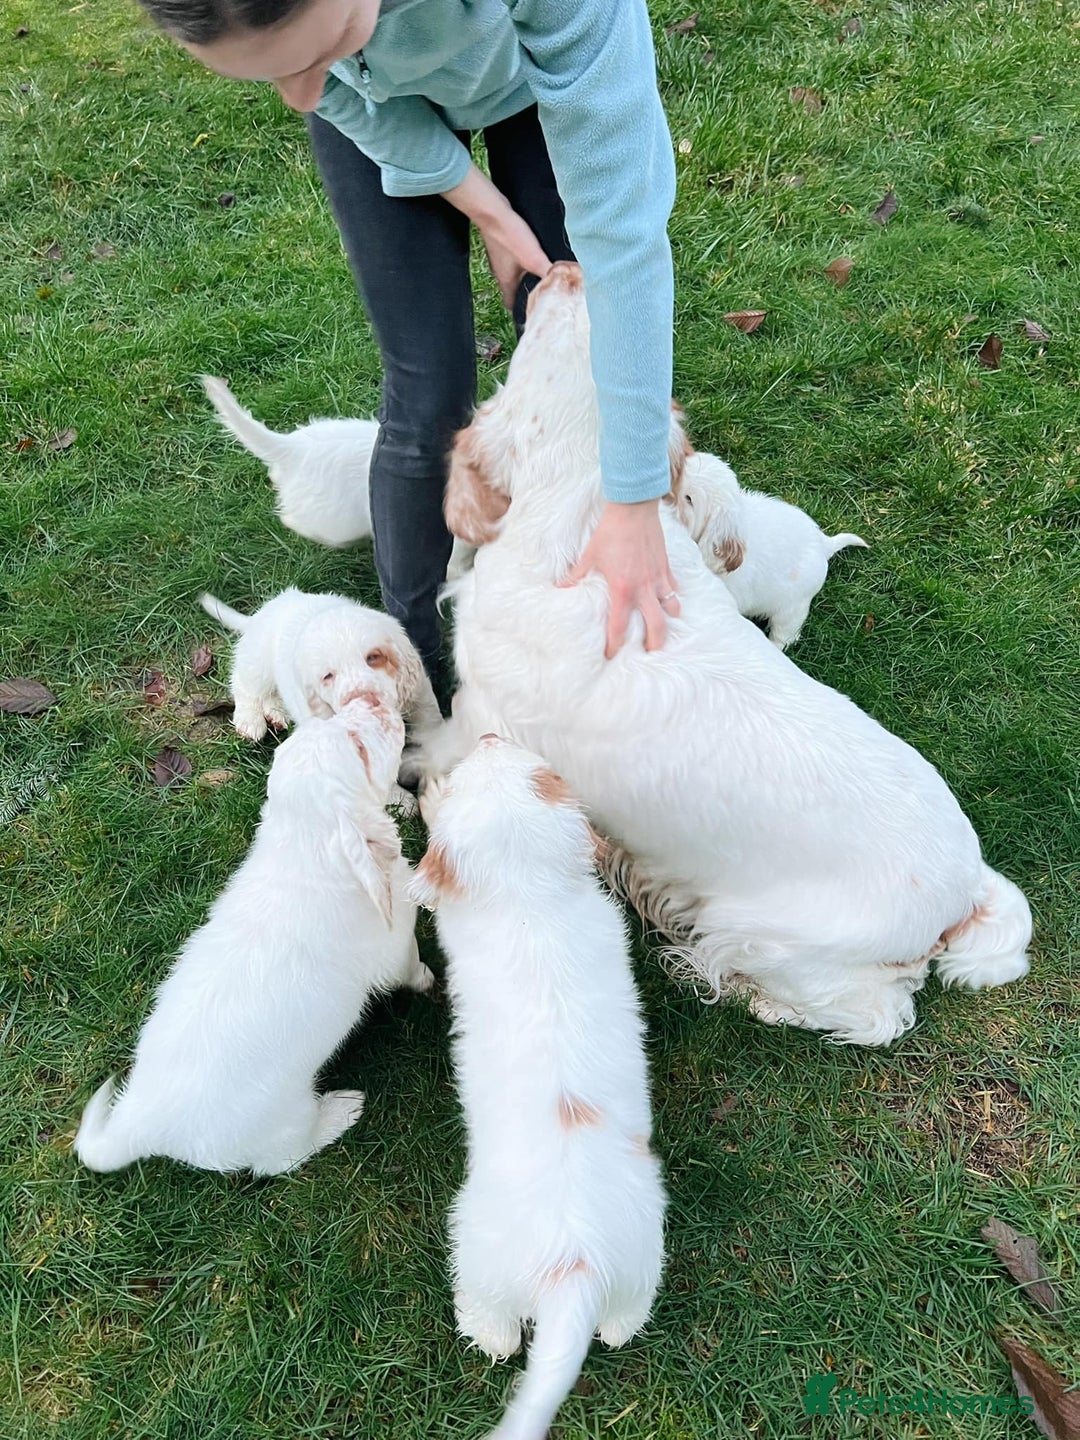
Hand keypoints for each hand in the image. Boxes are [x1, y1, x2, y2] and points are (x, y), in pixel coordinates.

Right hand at [442, 164, 550, 308]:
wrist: (492, 211)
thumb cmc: (510, 237)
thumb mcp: (534, 258)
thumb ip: (550, 272)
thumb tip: (567, 281)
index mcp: (506, 283)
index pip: (511, 305)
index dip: (522, 311)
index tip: (535, 311)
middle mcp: (500, 273)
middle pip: (514, 290)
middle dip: (528, 293)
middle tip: (543, 293)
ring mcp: (500, 259)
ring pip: (514, 274)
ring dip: (526, 276)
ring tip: (542, 274)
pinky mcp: (502, 245)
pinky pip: (513, 259)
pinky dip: (523, 260)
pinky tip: (534, 254)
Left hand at [562, 500, 678, 657]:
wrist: (633, 508)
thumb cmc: (610, 532)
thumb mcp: (590, 556)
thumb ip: (576, 577)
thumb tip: (561, 589)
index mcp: (622, 590)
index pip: (619, 627)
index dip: (615, 646)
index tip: (612, 656)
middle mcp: (643, 589)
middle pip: (656, 626)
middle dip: (654, 643)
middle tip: (649, 653)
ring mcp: (658, 578)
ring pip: (671, 609)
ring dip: (668, 620)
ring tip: (663, 628)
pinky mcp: (666, 567)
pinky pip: (674, 589)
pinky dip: (673, 598)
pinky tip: (669, 601)